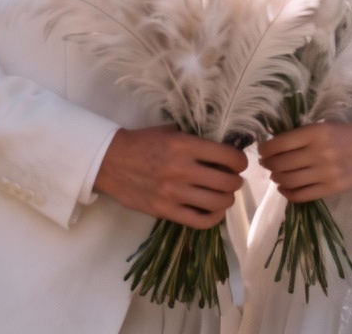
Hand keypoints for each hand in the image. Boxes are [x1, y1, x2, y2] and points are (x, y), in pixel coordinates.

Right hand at [94, 125, 246, 228]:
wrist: (111, 161)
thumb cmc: (143, 142)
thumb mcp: (171, 131)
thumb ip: (196, 138)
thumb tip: (224, 144)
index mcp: (184, 145)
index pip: (227, 156)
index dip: (240, 160)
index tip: (239, 162)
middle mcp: (182, 170)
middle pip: (227, 182)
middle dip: (236, 181)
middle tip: (233, 178)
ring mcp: (174, 193)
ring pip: (217, 202)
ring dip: (227, 198)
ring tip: (224, 193)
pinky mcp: (165, 212)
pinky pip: (200, 221)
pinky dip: (214, 218)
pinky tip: (215, 210)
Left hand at [257, 121, 351, 201]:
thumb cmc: (351, 132)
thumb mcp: (326, 126)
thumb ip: (303, 136)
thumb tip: (276, 145)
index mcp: (315, 133)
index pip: (278, 144)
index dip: (265, 149)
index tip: (262, 149)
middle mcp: (317, 153)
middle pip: (280, 164)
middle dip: (268, 164)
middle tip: (266, 162)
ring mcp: (324, 173)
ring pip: (288, 181)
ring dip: (276, 178)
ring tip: (275, 174)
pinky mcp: (331, 189)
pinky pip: (301, 195)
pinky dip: (288, 193)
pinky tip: (285, 188)